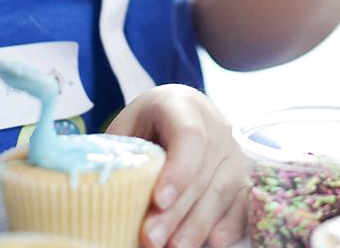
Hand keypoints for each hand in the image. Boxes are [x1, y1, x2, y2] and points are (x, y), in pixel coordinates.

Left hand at [106, 85, 247, 247]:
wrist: (179, 112)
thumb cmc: (146, 125)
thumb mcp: (127, 129)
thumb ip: (119, 155)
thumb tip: (97, 188)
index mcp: (182, 106)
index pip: (189, 137)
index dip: (177, 170)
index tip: (158, 201)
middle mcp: (216, 127)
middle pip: (202, 173)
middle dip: (177, 211)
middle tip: (152, 239)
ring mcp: (233, 152)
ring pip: (222, 192)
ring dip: (198, 225)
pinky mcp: (242, 176)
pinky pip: (241, 204)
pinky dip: (229, 226)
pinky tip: (212, 243)